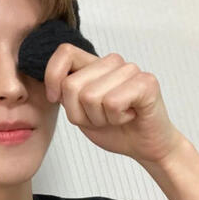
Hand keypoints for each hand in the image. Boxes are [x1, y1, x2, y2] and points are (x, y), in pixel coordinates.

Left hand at [44, 43, 185, 164]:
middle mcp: (112, 62)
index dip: (53, 78)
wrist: (145, 146)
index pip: (65, 52)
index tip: (57, 99)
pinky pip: (112, 103)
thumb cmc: (115, 129)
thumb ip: (66, 95)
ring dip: (99, 118)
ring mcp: (130, 70)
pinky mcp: (146, 83)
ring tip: (116, 117)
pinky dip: (116, 118)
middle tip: (101, 117)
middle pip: (72, 85)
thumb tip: (51, 87)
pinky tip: (129, 116)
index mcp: (94, 65)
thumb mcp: (79, 112)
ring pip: (90, 96)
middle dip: (80, 113)